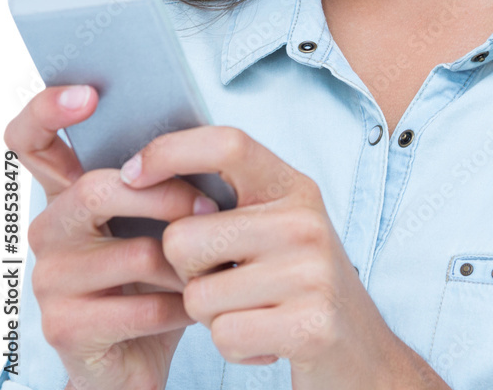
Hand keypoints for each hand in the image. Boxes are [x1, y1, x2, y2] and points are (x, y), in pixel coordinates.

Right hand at [4, 85, 219, 389]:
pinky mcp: (64, 328)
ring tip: (206, 268)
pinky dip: (180, 306)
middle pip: (98, 188)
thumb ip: (164, 175)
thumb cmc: (160, 273)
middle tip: (211, 209)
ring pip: (133, 251)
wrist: (144, 356)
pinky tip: (190, 307)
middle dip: (168, 195)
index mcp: (70, 191)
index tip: (88, 95)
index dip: (48, 110)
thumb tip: (196, 130)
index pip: (33, 140)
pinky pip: (140, 305)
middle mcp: (49, 229)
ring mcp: (50, 279)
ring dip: (186, 262)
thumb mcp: (162, 217)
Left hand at [119, 126, 404, 385]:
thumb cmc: (299, 283)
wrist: (361, 348)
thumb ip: (231, 200)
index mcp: (293, 186)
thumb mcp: (277, 226)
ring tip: (252, 310)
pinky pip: (223, 335)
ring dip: (211, 316)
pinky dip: (233, 346)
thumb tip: (144, 175)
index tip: (132, 173)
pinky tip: (265, 337)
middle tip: (225, 282)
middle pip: (184, 238)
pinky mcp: (311, 324)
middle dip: (186, 272)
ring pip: (197, 295)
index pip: (227, 143)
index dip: (171, 150)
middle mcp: (305, 219)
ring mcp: (311, 271)